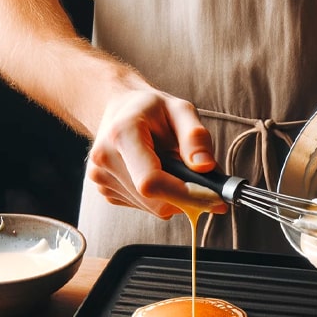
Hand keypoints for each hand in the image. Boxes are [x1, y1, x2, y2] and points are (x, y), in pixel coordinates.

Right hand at [87, 88, 227, 217]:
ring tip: (176, 168)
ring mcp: (102, 178)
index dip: (185, 195)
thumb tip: (205, 167)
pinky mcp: (105, 191)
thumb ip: (195, 137)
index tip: (214, 198)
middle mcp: (105, 159)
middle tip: (207, 186)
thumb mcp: (180, 110)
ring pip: (152, 207)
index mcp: (122, 134)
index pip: (151, 181)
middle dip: (187, 198)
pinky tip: (160, 173)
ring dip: (174, 197)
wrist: (119, 110)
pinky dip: (161, 197)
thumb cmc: (152, 109)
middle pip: (154, 200)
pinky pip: (144, 207)